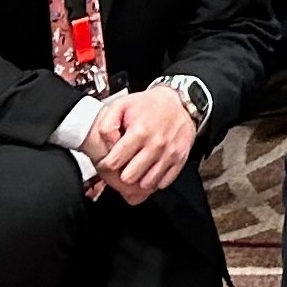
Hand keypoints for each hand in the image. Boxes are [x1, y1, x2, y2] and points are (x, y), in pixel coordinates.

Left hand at [82, 83, 198, 201]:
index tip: (108, 161)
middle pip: (128, 178)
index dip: (106, 164)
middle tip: (123, 164)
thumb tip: (107, 146)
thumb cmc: (149, 105)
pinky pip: (163, 183)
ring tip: (136, 166)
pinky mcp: (180, 160)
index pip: (113, 164)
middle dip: (122, 173)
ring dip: (139, 178)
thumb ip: (107, 126)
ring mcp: (170, 154)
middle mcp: (156, 145)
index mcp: (139, 131)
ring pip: (146, 184)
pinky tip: (150, 167)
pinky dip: (155, 179)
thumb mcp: (121, 105)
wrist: (180, 102)